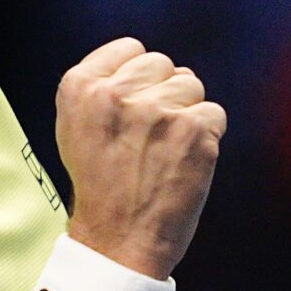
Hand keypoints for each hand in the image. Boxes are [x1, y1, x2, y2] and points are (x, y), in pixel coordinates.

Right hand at [55, 37, 225, 280]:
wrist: (117, 241)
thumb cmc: (100, 185)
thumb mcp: (75, 128)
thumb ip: (103, 88)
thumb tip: (154, 66)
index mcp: (80, 87)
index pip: (130, 49)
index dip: (137, 79)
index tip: (131, 111)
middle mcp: (116, 93)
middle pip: (163, 64)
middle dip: (163, 93)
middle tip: (147, 138)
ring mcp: (156, 110)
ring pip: (192, 86)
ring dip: (186, 114)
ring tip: (163, 152)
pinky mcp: (193, 130)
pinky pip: (215, 113)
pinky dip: (207, 138)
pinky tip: (183, 162)